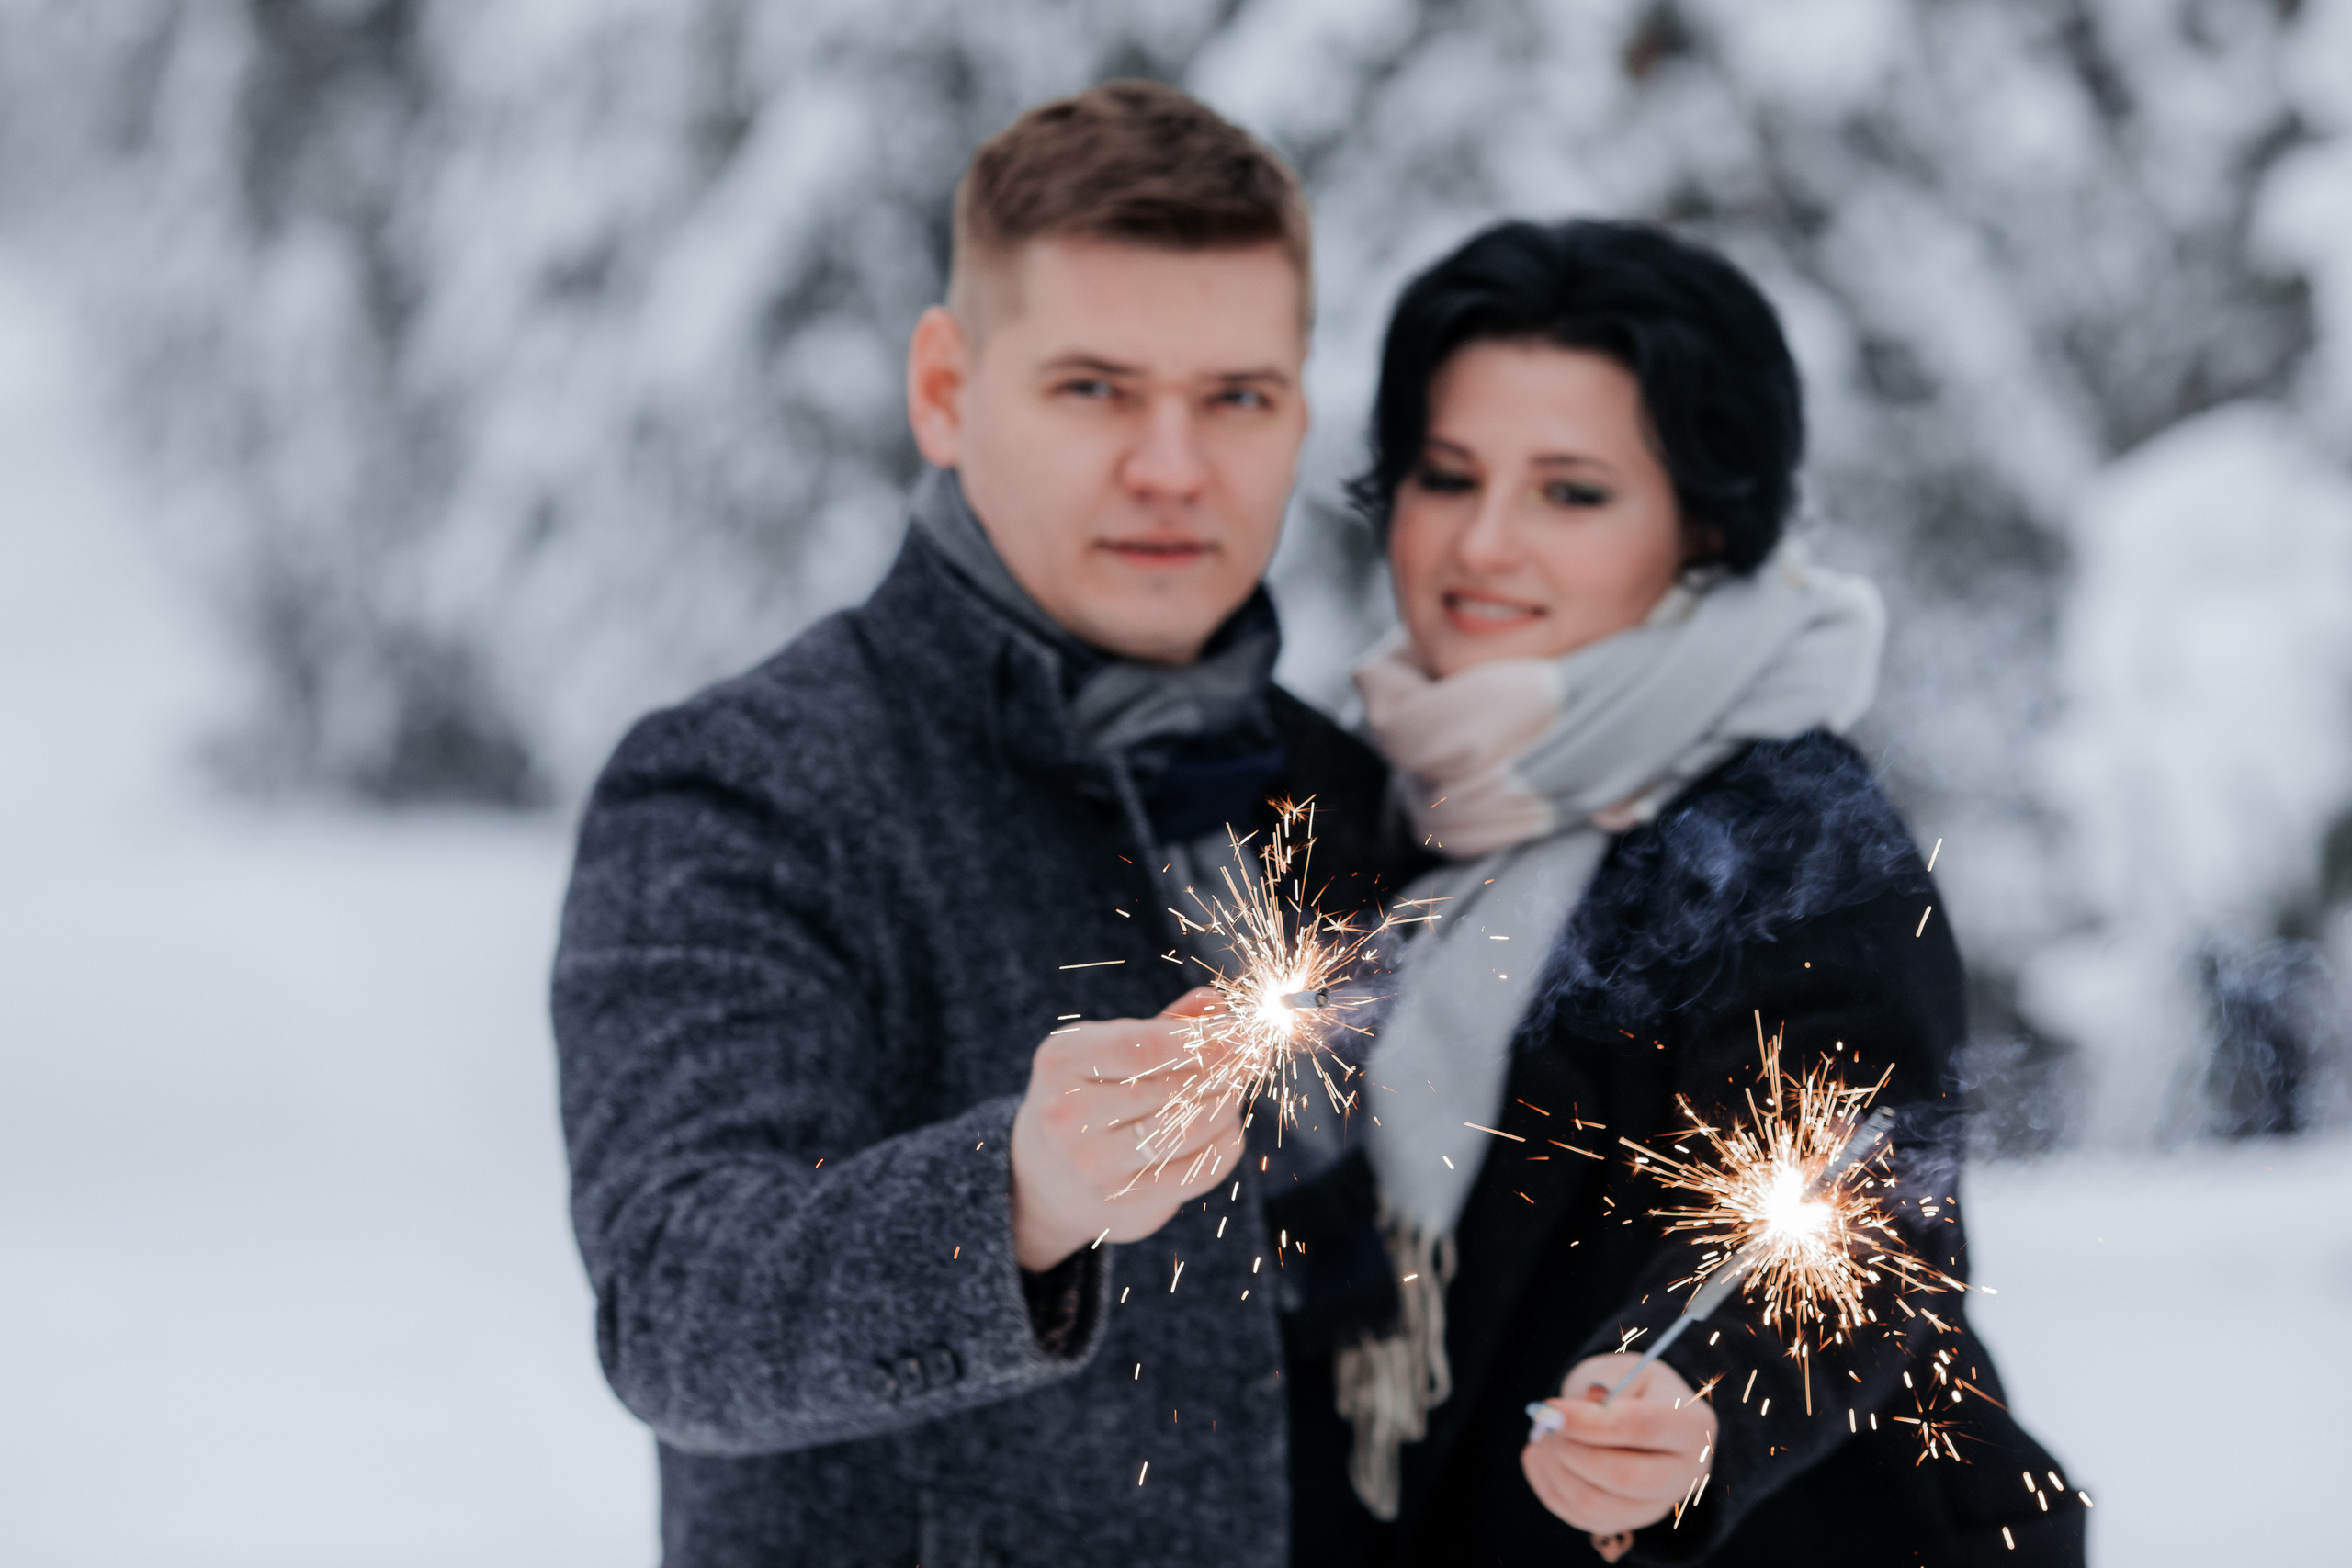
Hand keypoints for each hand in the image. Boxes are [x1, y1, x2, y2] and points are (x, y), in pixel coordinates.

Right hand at [1008, 988, 1243, 1270]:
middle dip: (1226, 1069)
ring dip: (1227, 1105)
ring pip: (1190, 1130)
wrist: (1044, 1177)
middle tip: (1255, 1056)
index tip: (1245, 1031)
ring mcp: (1095, 1168)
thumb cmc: (1086, 1094)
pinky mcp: (1125, 1206)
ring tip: (1234, 1089)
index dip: (1203, 1040)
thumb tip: (1217, 1004)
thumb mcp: (1106, 1048)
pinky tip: (1225, 1128)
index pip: (1144, 1048)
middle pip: (1172, 1089)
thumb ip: (1163, 1026)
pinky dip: (1225, 1145)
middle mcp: (1069, 1117)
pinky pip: (1198, 1171)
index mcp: (1062, 1062)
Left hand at [1521, 1355, 1717, 1537]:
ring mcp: (1658, 1504)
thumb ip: (1603, 1386)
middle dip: (1570, 1451)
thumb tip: (1567, 1418)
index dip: (1589, 1422)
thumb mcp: (1624, 1369)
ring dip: (1554, 1470)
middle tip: (1545, 1424)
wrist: (1643, 1412)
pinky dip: (1549, 1487)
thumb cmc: (1632, 1386)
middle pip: (1623, 1477)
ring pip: (1597, 1504)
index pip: (1641, 1429)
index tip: (1551, 1409)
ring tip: (1541, 1437)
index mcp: (1692, 1426)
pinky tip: (1541, 1456)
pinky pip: (1581, 1517)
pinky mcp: (1629, 1520)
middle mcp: (1685, 1473)